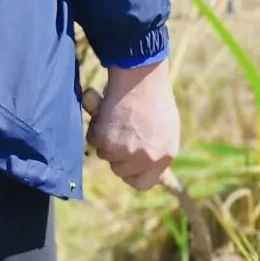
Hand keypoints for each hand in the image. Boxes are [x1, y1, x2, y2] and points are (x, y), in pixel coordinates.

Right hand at [83, 60, 179, 190]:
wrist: (141, 77)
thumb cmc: (154, 97)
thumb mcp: (166, 128)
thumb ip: (156, 149)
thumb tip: (146, 164)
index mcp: (165, 155)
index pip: (143, 183)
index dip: (132, 174)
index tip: (126, 165)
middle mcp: (146, 158)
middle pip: (120, 171)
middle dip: (116, 156)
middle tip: (119, 134)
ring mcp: (125, 151)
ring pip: (105, 155)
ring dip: (107, 139)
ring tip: (118, 118)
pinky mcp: (106, 141)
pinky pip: (93, 141)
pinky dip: (96, 128)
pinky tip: (108, 113)